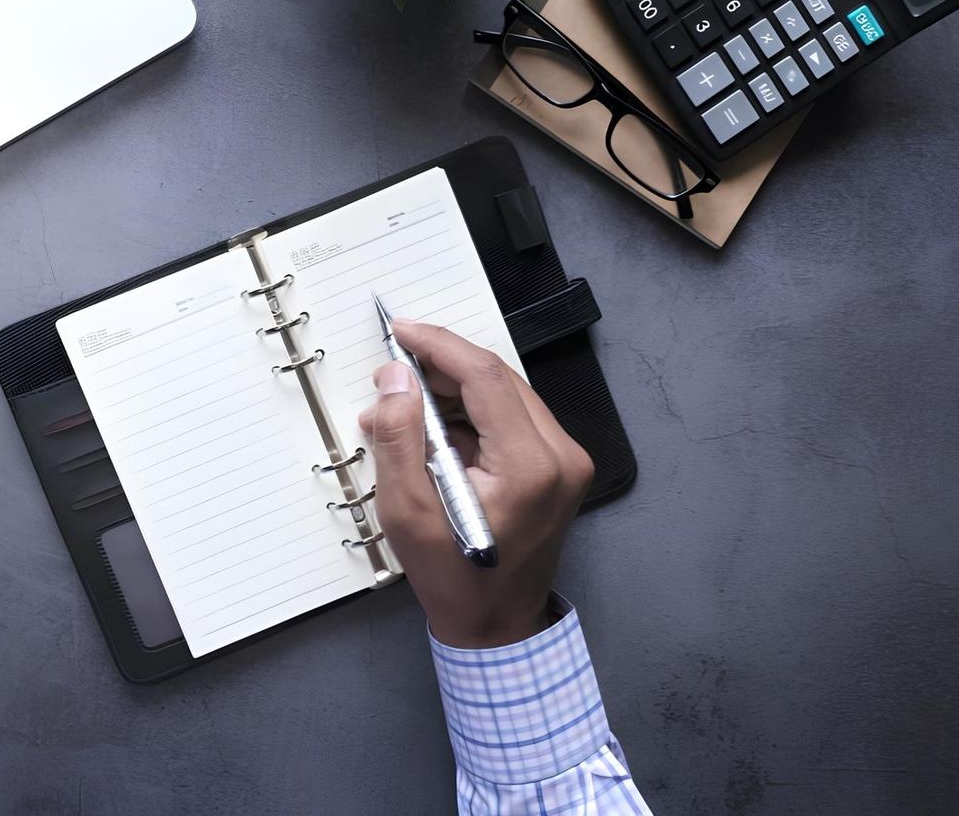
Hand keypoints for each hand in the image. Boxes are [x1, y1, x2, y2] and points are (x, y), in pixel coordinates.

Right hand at [358, 321, 593, 647]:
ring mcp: (567, 460)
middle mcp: (562, 455)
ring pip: (505, 394)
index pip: (486, 378)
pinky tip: (432, 428)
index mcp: (531, 467)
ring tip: (402, 409)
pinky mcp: (559, 466)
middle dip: (441, 368)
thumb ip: (400, 438)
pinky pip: (512, 417)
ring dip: (453, 390)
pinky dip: (471, 413)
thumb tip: (396, 378)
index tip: (400, 331)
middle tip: (391, 374)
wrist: (498, 627)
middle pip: (498, 380)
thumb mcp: (408, 513)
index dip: (440, 346)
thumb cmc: (452, 578)